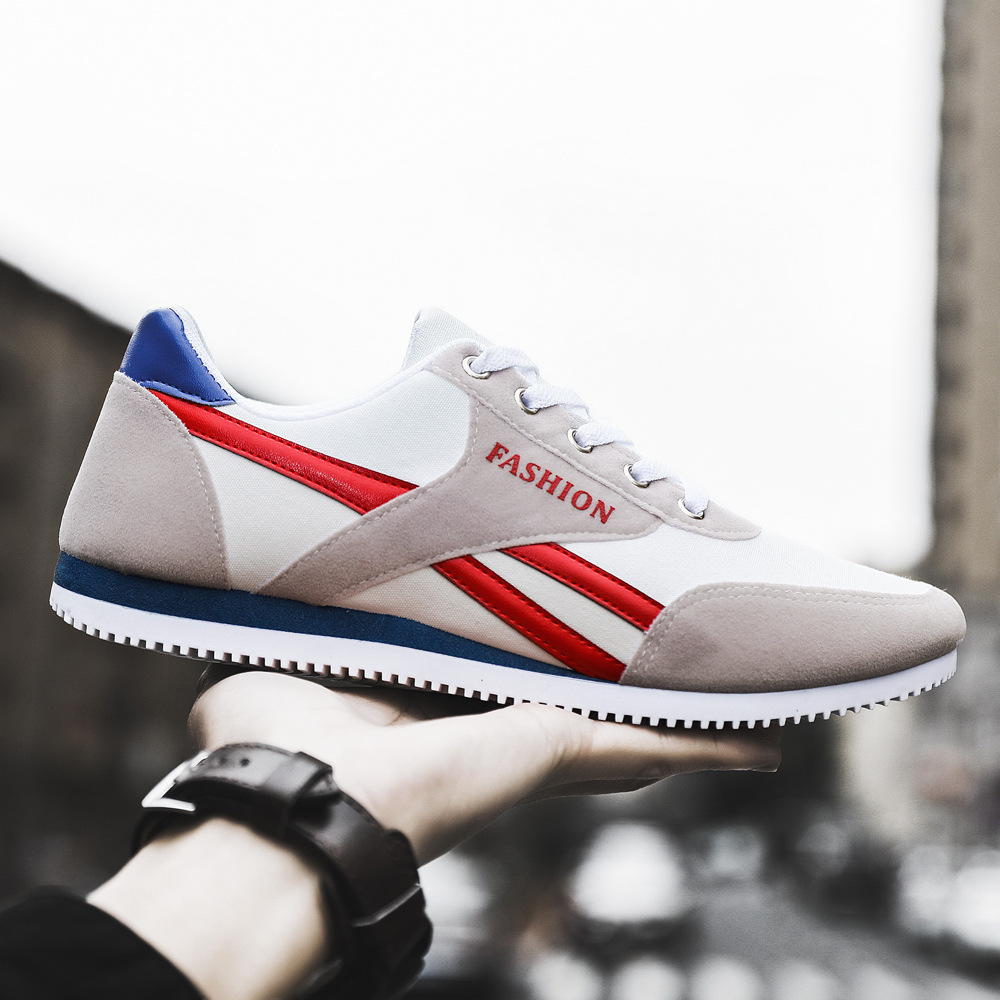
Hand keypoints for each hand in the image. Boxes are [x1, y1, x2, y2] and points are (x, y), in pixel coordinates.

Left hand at [190, 668, 780, 863]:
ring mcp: (537, 746)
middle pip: (585, 702)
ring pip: (632, 729)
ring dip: (684, 717)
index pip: (509, 672)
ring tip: (744, 688)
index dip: (545, 644)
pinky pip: (652, 748)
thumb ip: (291, 617)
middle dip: (633, 679)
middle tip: (684, 647)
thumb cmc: (277, 738)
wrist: (299, 801)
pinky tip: (758, 742)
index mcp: (438, 702)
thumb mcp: (288, 652)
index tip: (575, 616)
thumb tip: (252, 584)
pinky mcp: (563, 750)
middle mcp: (496, 728)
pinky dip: (707, 750)